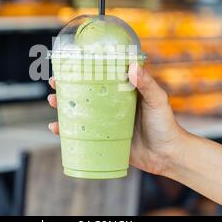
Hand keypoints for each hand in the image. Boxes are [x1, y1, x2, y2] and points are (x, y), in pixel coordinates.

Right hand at [47, 63, 186, 175]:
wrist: (168, 155)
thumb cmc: (166, 125)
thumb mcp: (157, 101)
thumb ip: (147, 84)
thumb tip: (132, 67)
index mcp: (122, 93)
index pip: (99, 78)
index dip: (83, 71)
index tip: (70, 66)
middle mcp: (111, 106)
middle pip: (84, 94)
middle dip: (66, 88)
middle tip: (54, 85)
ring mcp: (106, 123)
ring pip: (79, 113)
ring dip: (63, 107)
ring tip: (53, 102)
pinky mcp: (103, 139)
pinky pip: (82, 134)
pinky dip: (67, 132)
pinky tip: (56, 129)